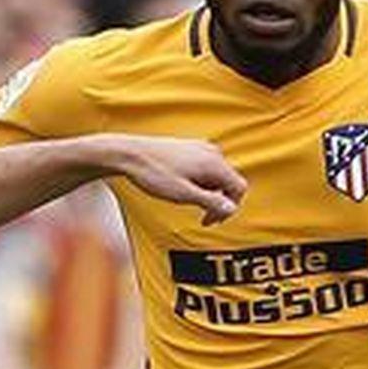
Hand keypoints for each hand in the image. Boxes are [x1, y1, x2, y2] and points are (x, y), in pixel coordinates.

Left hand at [112, 137, 246, 224]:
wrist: (128, 153)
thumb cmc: (153, 173)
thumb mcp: (183, 194)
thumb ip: (210, 202)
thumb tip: (231, 209)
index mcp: (214, 163)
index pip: (239, 188)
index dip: (229, 209)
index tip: (211, 221)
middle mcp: (211, 152)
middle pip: (228, 182)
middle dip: (217, 201)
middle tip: (201, 217)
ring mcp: (200, 147)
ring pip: (215, 175)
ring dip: (207, 192)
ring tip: (185, 199)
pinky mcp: (189, 147)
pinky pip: (204, 167)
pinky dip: (199, 181)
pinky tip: (180, 187)